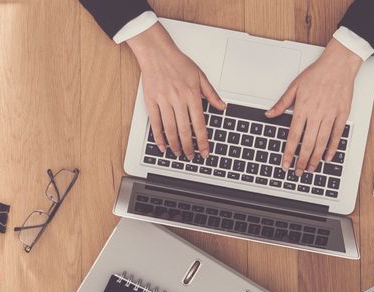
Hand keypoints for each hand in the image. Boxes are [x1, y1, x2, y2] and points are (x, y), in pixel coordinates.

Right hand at [125, 24, 224, 160]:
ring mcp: (163, 101)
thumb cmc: (178, 62)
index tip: (205, 152)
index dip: (202, 141)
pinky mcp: (151, 101)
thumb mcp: (200, 75)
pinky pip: (155, 123)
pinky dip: (158, 136)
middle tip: (191, 157)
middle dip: (189, 147)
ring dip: (174, 144)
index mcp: (192, 94)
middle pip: (184, 130)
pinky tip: (162, 145)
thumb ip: (211, 93)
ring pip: (170, 129)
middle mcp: (178, 99)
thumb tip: (222, 106)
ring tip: (178, 153)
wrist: (157, 53)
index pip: (199, 124)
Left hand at [269, 41, 360, 172]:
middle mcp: (317, 113)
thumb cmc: (317, 73)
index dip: (289, 152)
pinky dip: (333, 147)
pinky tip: (328, 157)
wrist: (338, 64)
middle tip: (298, 172)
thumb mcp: (294, 86)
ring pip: (322, 142)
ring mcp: (330, 115)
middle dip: (302, 160)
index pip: (293, 136)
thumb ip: (282, 103)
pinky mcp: (342, 114)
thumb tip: (269, 114)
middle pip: (308, 143)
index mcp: (303, 108)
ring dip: (315, 158)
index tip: (286, 163)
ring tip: (310, 168)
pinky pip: (337, 135)